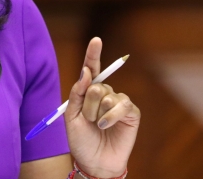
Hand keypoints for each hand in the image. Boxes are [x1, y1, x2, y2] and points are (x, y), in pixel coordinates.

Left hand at [64, 37, 139, 177]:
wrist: (94, 162)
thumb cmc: (81, 140)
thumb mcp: (70, 116)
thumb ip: (76, 93)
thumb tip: (86, 72)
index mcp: (88, 92)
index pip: (91, 69)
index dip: (93, 54)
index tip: (96, 40)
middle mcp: (105, 93)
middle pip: (96, 85)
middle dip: (87, 105)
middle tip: (87, 120)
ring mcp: (119, 102)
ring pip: (106, 96)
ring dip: (97, 114)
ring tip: (97, 126)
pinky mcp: (131, 113)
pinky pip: (121, 105)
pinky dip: (111, 116)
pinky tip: (106, 126)